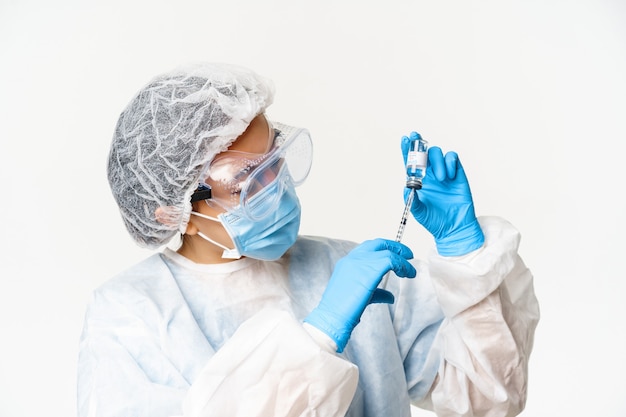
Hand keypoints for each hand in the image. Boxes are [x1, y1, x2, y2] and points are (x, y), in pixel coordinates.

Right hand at [304, 239, 415, 351]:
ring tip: (410, 270)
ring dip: (401, 259)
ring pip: (386, 251)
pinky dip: (402, 266)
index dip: (384, 250)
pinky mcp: (370, 269)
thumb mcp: (361, 297)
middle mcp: (352, 259)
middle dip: (395, 247)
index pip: (368, 249)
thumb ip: (377, 293)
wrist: (333, 316)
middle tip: (407, 255)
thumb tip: (390, 297)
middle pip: (378, 244)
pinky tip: (407, 274)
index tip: (396, 257)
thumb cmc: (342, 311)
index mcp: (347, 263)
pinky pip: (391, 261)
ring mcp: (360, 262)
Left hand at [401, 133, 484, 255]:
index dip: (407, 149)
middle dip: (418, 143)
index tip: (404, 139)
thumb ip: (413, 201)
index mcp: (418, 181)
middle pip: (423, 152)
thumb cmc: (435, 221)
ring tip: (441, 178)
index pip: (410, 162)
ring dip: (436, 161)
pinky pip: (453, 158)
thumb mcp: (419, 213)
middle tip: (416, 138)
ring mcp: (444, 173)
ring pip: (437, 153)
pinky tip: (450, 175)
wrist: (454, 228)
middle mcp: (430, 174)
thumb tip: (405, 188)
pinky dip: (450, 162)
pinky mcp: (458, 174)